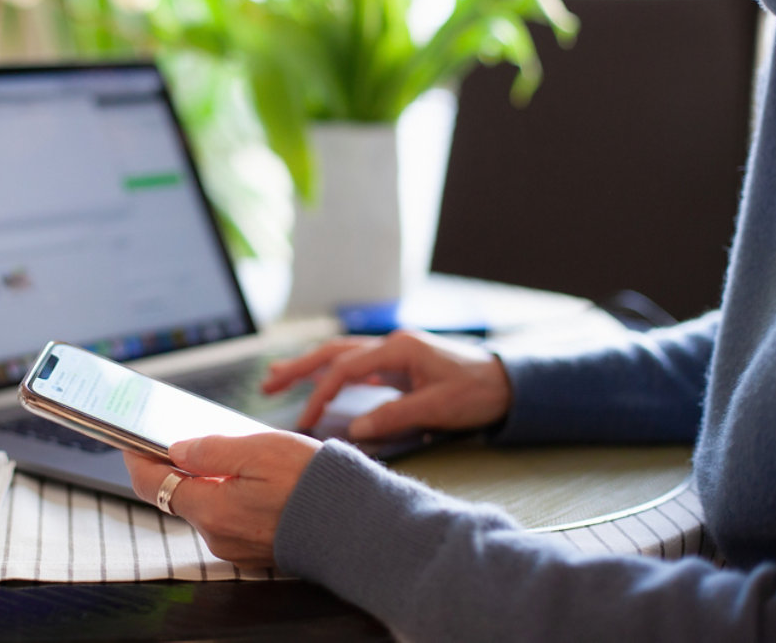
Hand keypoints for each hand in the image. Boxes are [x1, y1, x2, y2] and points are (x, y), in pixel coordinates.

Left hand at [123, 432, 319, 568]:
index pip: (153, 486)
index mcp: (211, 510)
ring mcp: (235, 546)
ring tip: (229, 452)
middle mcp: (216, 535)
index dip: (137, 460)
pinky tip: (249, 477)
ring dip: (208, 480)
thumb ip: (211, 451)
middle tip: (183, 436)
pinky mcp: (254, 549)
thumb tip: (177, 450)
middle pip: (178, 495)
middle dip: (177, 466)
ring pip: (205, 506)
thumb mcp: (259, 450)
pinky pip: (228, 517)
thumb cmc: (312, 484)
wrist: (356, 524)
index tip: (130, 441)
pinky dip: (228, 495)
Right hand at [262, 329, 511, 440]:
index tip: (304, 419)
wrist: (508, 383)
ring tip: (278, 378)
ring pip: (341, 356)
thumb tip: (354, 429)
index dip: (320, 393)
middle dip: (298, 367)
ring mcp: (394, 353)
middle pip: (333, 352)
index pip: (345, 368)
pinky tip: (319, 384)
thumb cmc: (477, 392)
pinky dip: (332, 374)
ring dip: (309, 367)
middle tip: (267, 384)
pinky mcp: (398, 364)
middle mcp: (391, 345)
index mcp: (398, 348)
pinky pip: (356, 366)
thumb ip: (394, 416)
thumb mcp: (438, 407)